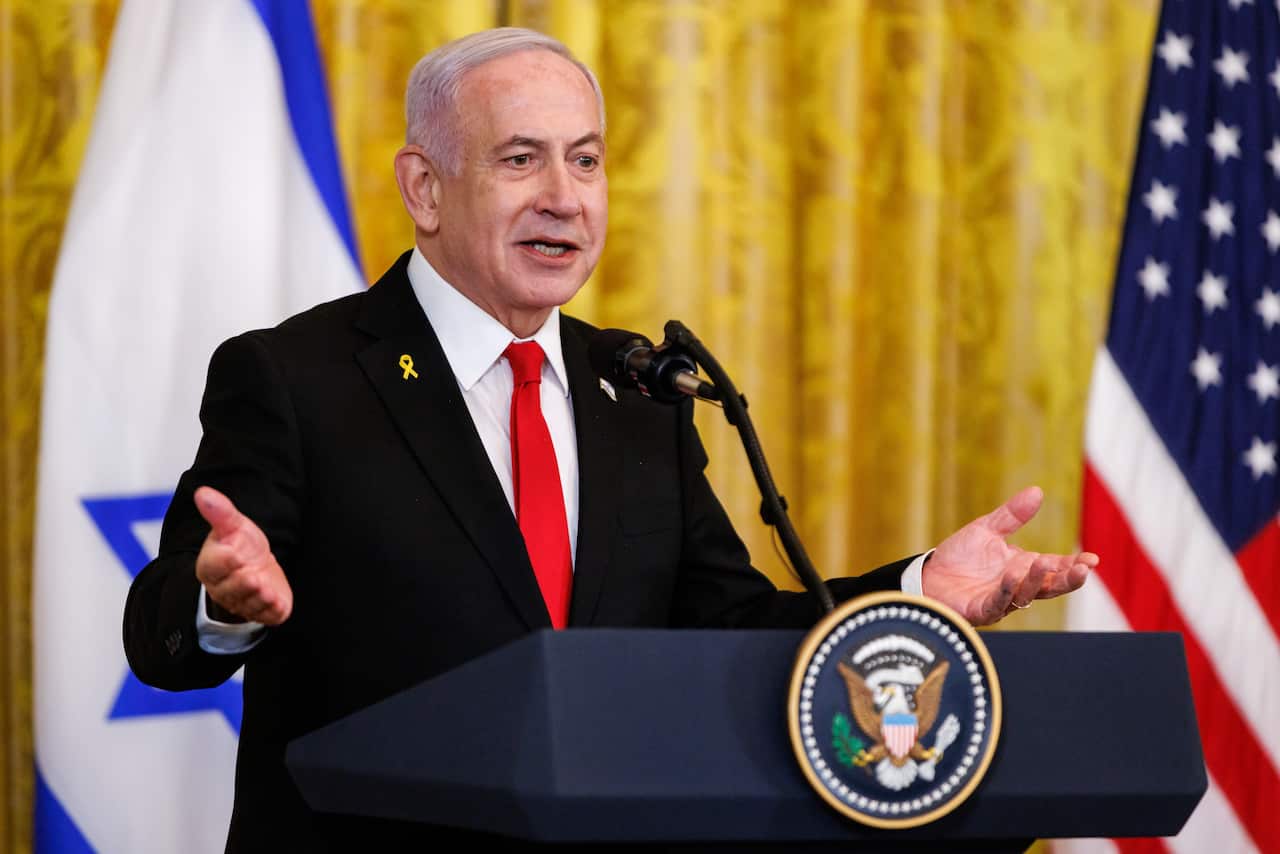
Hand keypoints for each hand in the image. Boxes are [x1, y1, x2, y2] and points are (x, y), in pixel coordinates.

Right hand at [194, 485, 292, 624]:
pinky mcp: (263, 611)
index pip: (213, 565)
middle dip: (242, 584)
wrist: (258, 567)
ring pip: (248, 603)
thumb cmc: (242, 545)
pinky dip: (271, 610)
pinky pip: (266, 615)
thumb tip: (203, 492)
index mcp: (211, 566)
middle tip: (253, 577)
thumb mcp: (233, 525)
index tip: (234, 552)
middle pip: (230, 589)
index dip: (224, 560)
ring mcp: (243, 602)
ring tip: (265, 588)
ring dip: (258, 597)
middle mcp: (224, 588)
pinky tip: (276, 602)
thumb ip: (220, 512)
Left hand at [921, 486, 1096, 625]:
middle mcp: (1016, 586)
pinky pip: (999, 603)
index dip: (1073, 565)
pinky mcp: (981, 610)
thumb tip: (1037, 491)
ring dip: (1036, 579)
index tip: (1092, 559)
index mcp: (1022, 568)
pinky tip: (1013, 575)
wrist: (927, 575)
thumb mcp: (987, 529)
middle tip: (1084, 569)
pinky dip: (1008, 590)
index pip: (1055, 568)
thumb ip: (1012, 515)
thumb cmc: (958, 557)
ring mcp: (1001, 600)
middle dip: (1067, 579)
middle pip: (1049, 586)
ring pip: (1026, 594)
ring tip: (1043, 562)